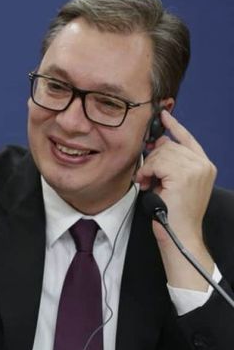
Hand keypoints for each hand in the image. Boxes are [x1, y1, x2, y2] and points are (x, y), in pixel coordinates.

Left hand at [133, 110, 216, 289]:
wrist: (179, 233)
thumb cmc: (173, 213)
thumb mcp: (173, 183)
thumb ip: (170, 164)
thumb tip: (156, 145)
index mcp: (204, 166)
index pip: (188, 139)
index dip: (174, 126)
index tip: (163, 115)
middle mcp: (203, 164)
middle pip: (169, 145)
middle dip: (152, 159)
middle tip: (146, 177)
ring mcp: (196, 169)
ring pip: (161, 153)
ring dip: (148, 168)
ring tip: (147, 183)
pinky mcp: (184, 175)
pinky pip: (157, 163)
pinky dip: (147, 172)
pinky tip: (147, 184)